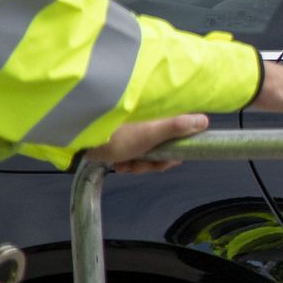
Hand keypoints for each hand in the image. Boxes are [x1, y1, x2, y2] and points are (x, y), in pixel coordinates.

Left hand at [85, 113, 208, 173]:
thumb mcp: (150, 133)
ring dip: (138, 163)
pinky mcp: (118, 139)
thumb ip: (177, 127)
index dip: (175, 150)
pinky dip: (126, 161)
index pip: (177, 134)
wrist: (78, 140)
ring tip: (125, 165)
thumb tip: (204, 120)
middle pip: (161, 146)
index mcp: (156, 117)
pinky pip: (130, 153)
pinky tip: (117, 164)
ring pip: (145, 152)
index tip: (169, 160)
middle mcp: (146, 122)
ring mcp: (131, 130)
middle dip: (153, 161)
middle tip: (141, 164)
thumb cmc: (116, 135)